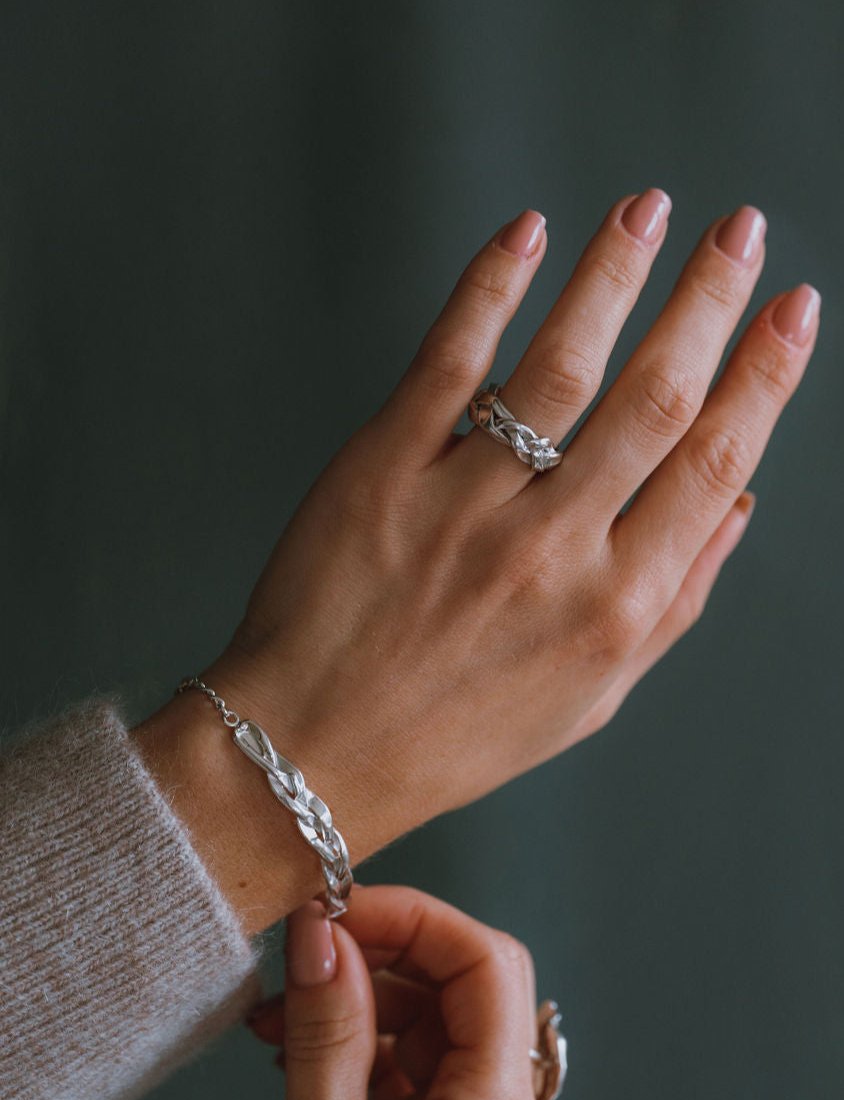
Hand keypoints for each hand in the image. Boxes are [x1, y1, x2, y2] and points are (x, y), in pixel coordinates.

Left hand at [135, 191, 818, 929]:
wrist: (317, 752)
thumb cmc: (457, 732)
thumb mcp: (591, 697)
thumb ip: (674, 602)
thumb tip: (739, 504)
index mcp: (616, 607)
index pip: (713, 463)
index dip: (764, 376)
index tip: (793, 307)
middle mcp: (552, 551)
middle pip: (654, 398)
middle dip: (709, 301)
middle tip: (742, 228)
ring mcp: (465, 507)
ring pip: (562, 365)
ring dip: (615, 275)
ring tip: (651, 209)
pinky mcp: (383, 474)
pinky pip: (449, 362)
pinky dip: (491, 289)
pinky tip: (527, 235)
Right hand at [239, 885, 544, 1099]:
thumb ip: (327, 1030)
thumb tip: (323, 931)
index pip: (487, 965)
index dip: (416, 919)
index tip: (342, 910)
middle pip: (462, 986)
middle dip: (382, 957)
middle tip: (305, 957)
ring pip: (429, 1022)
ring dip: (357, 1002)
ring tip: (282, 1017)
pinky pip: (407, 1066)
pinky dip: (355, 1046)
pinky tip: (297, 1051)